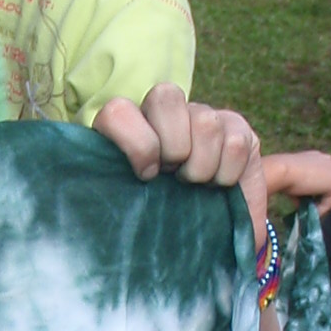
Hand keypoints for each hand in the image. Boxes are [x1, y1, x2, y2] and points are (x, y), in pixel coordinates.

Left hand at [93, 86, 267, 239]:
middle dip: (173, 143)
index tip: (147, 175)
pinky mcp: (235, 126)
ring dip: (203, 163)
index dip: (136, 142)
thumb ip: (117, 208)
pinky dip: (230, 168)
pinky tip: (222, 182)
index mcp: (128, 133)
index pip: (118, 112)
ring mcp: (200, 117)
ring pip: (204, 119)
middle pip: (165, 97)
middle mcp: (162, 117)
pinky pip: (235, 139)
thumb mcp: (137, 217)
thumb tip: (94, 221)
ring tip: (199, 185)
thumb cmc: (165, 225)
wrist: (213, 234)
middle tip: (175, 176)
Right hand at [263, 148, 330, 212]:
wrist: (281, 170)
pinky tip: (308, 213)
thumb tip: (301, 200)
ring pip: (328, 194)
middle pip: (326, 185)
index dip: (312, 192)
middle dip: (317, 198)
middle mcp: (328, 160)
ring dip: (318, 204)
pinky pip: (329, 202)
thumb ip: (301, 186)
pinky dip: (320, 210)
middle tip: (306, 209)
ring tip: (306, 212)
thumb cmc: (281, 173)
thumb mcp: (292, 178)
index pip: (320, 177)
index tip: (303, 201)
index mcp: (317, 156)